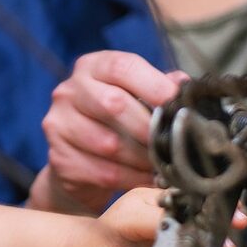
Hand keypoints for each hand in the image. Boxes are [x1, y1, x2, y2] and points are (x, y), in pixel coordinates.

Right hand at [32, 50, 184, 213]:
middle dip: (150, 128)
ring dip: (143, 158)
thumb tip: (187, 87)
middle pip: (113, 103)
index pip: (121, 66)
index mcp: (92, 67)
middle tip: (174, 144)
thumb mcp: (136, 98)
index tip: (178, 104)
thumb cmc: (115, 124)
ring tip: (164, 165)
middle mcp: (69, 90)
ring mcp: (59, 124)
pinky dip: (132, 178)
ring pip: (108, 143)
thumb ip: (159, 88)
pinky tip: (147, 179)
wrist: (79, 164)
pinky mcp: (59, 157)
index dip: (154, 84)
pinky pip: (102, 171)